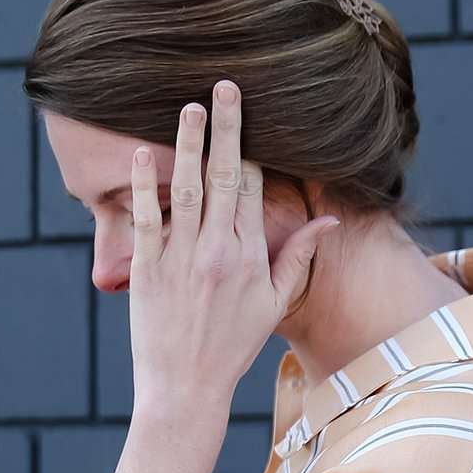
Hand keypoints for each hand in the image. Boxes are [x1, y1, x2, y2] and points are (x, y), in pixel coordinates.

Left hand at [127, 79, 340, 416]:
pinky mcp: (147, 270)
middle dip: (227, 128)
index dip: (250, 148)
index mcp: (250, 257)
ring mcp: (181, 259)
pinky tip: (142, 152)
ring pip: (187, 189)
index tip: (249, 112)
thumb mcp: (274, 304)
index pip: (252, 189)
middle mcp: (218, 253)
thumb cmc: (233, 346)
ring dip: (188, 144)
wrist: (187, 388)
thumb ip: (297, 256)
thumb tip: (330, 222)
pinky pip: (146, 219)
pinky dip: (144, 185)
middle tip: (226, 85)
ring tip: (190, 105)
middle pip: (225, 178)